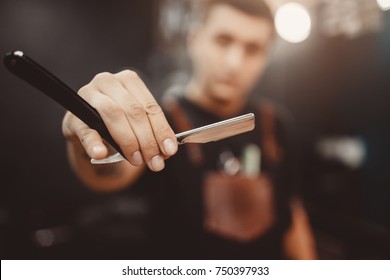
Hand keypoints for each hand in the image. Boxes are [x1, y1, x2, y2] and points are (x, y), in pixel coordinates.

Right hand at [62, 70, 177, 171]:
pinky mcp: (73, 116)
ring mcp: (87, 96)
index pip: (150, 106)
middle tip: (155, 163)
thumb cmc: (119, 124)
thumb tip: (168, 151)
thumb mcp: (138, 124)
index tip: (170, 151)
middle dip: (147, 140)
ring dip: (128, 142)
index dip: (162, 130)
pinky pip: (86, 130)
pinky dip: (94, 143)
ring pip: (113, 115)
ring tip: (137, 160)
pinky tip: (101, 154)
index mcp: (129, 80)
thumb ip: (153, 133)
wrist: (88, 129)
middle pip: (134, 111)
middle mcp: (108, 82)